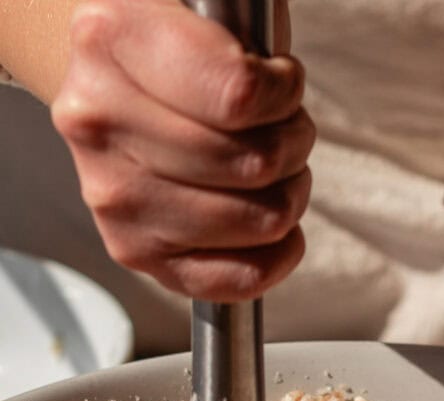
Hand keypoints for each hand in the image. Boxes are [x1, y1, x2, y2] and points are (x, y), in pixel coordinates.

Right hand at [51, 0, 313, 301]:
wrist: (109, 81)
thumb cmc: (174, 43)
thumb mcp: (204, 5)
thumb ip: (238, 28)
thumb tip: (271, 84)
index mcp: (112, 40)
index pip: (240, 97)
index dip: (284, 92)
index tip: (280, 82)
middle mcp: (99, 123)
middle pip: (255, 164)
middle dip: (292, 143)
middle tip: (280, 129)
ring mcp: (114, 198)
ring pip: (259, 219)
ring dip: (287, 194)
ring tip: (267, 167)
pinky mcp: (134, 251)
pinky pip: (238, 278)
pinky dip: (277, 255)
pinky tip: (274, 229)